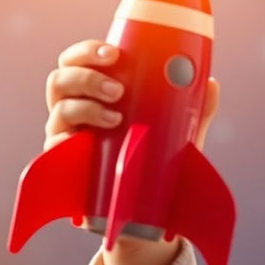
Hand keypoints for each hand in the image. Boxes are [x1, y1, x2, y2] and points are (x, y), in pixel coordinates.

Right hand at [46, 39, 219, 264]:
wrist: (147, 213)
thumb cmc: (158, 161)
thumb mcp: (181, 135)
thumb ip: (196, 109)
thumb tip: (211, 83)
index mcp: (99, 93)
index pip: (81, 61)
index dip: (90, 51)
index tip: (116, 53)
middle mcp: (75, 110)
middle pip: (61, 79)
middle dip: (87, 76)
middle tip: (118, 89)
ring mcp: (67, 136)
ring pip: (58, 109)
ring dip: (85, 106)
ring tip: (116, 117)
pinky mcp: (64, 165)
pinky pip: (54, 148)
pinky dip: (69, 140)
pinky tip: (91, 144)